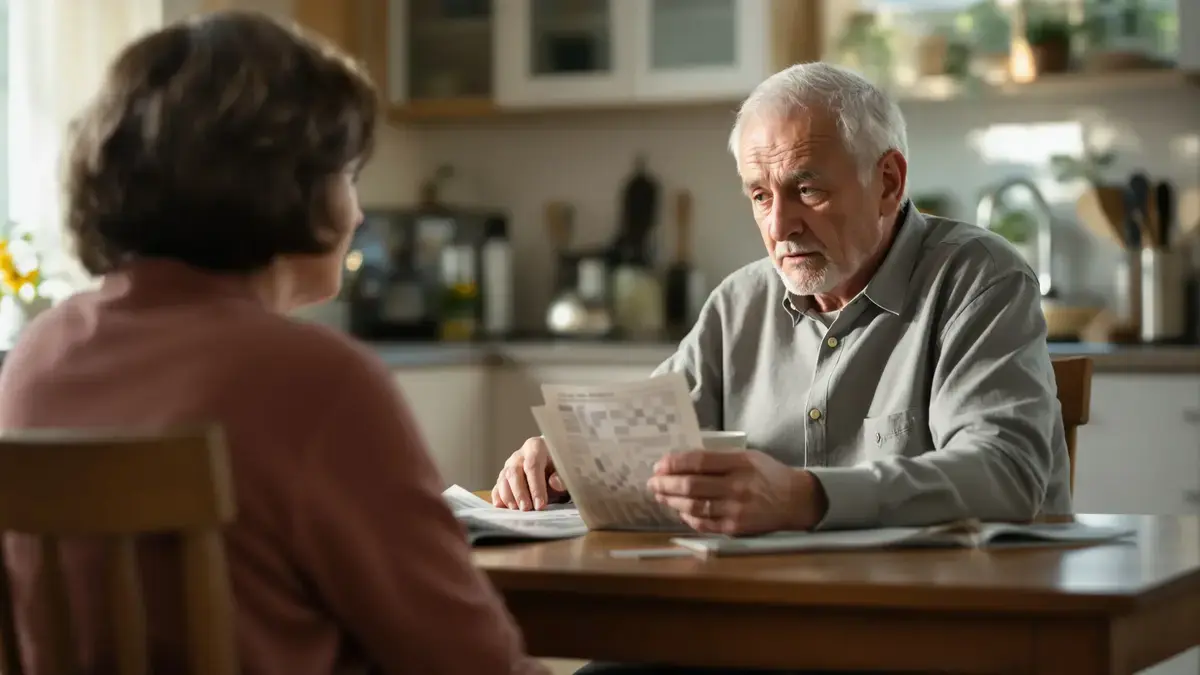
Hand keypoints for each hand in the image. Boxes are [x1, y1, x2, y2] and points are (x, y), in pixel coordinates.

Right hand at [491, 437, 568, 510]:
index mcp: (536, 447)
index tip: (540, 504)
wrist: (553, 464)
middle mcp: (520, 455)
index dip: (536, 486)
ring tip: (517, 510)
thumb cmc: (560, 467)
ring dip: (508, 496)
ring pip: (503, 479)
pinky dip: (498, 497)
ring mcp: (509, 465)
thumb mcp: (566, 471)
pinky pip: (497, 486)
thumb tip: (554, 482)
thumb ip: (562, 477)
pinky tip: (502, 507)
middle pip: (514, 472)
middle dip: (520, 493)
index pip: (533, 466)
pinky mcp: (503, 477)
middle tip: (526, 509)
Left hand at [647, 449, 827, 534]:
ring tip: (660, 495)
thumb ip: (718, 458)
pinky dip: (688, 517)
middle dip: (666, 483)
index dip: (674, 463)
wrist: (795, 501)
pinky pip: (704, 523)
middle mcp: (737, 487)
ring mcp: (735, 510)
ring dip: (671, 501)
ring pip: (693, 506)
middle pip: (691, 485)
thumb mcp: (747, 457)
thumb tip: (682, 461)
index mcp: (739, 464)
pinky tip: (679, 510)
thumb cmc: (768, 474)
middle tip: (652, 482)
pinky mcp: (735, 528)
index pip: (698, 461)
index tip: (659, 464)